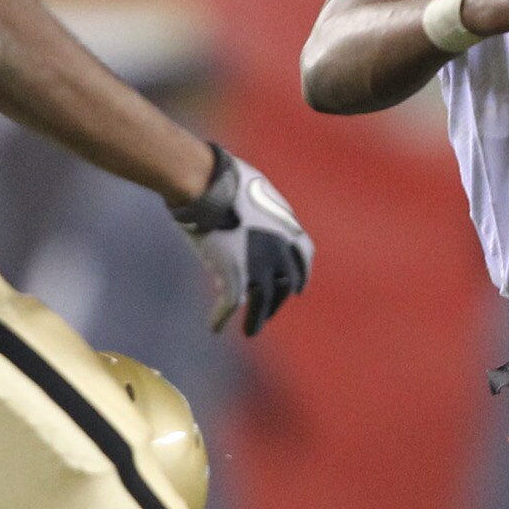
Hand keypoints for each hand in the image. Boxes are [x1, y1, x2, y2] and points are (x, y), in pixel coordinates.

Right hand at [169, 144, 312, 335]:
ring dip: (257, 320)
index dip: (299, 275)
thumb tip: (248, 210)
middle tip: (267, 310)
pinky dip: (220, 318)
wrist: (206, 182)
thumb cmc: (224, 175)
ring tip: (251, 332)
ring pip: (262, 302)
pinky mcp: (234, 275)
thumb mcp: (254, 189)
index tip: (295, 288)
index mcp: (288, 226)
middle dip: (277, 300)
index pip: (303, 259)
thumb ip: (259, 209)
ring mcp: (258, 265)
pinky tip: (214, 327)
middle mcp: (280, 250)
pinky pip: (229, 304)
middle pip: (284, 284)